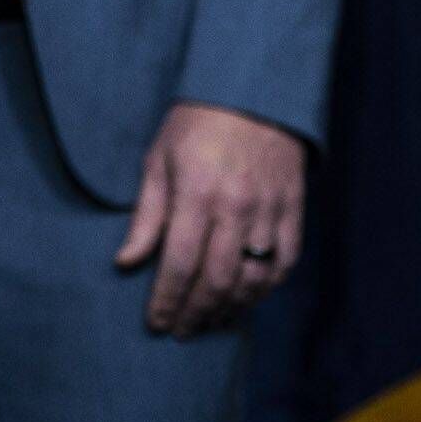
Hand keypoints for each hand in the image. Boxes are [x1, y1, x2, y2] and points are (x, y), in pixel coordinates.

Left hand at [116, 101, 306, 335]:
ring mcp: (269, 210)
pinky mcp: (294, 208)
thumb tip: (126, 262)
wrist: (255, 90)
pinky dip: (266, 287)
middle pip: (215, 280)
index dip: (166, 301)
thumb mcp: (159, 159)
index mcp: (196, 194)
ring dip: (230, 308)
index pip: (178, 264)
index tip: (156, 323)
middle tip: (181, 331)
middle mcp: (235, 207)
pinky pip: (284, 262)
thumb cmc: (196, 123)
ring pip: (252, 278)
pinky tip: (248, 298)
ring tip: (210, 321)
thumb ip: (147, 215)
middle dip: (195, 313)